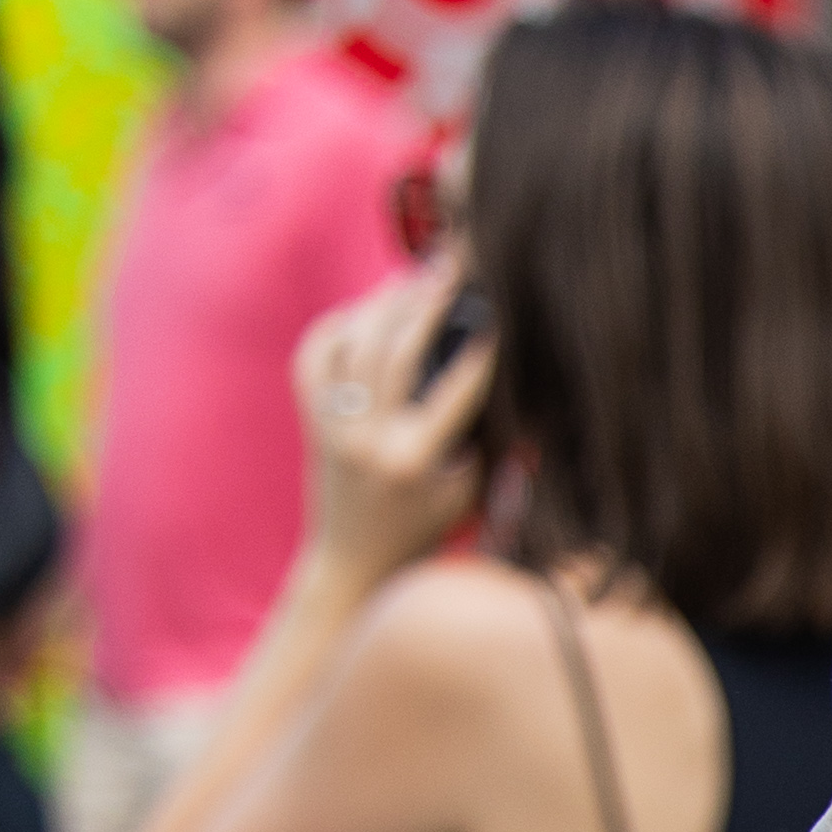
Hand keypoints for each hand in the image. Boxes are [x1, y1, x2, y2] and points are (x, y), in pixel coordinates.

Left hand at [292, 260, 491, 593]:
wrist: (354, 565)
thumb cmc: (423, 533)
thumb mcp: (467, 495)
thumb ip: (488, 443)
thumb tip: (517, 390)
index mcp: (414, 461)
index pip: (457, 387)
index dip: (484, 346)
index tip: (502, 311)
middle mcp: (368, 438)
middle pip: (398, 348)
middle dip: (428, 301)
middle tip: (453, 266)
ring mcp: (334, 426)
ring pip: (355, 341)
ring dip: (386, 302)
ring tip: (415, 278)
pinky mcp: (313, 420)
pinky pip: (314, 356)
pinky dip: (337, 326)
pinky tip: (366, 311)